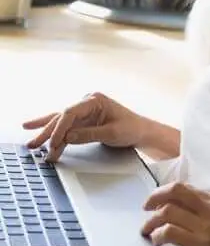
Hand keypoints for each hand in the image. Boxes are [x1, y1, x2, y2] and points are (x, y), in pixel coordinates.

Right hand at [23, 92, 145, 161]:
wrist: (142, 131)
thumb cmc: (132, 128)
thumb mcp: (112, 133)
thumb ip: (89, 134)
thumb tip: (68, 137)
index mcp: (95, 100)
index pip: (71, 112)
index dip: (59, 128)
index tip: (53, 143)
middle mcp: (87, 103)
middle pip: (62, 117)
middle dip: (47, 132)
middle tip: (34, 145)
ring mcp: (84, 111)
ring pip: (61, 122)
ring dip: (47, 134)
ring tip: (32, 145)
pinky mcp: (84, 120)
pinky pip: (65, 126)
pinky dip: (52, 132)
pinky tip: (33, 128)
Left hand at [141, 182, 209, 245]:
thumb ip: (206, 214)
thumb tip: (179, 211)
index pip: (186, 188)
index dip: (165, 193)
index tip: (156, 202)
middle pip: (176, 191)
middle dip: (155, 197)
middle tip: (145, 208)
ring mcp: (207, 226)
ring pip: (168, 211)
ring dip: (151, 221)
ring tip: (147, 231)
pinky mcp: (200, 244)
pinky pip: (170, 231)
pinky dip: (158, 235)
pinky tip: (157, 242)